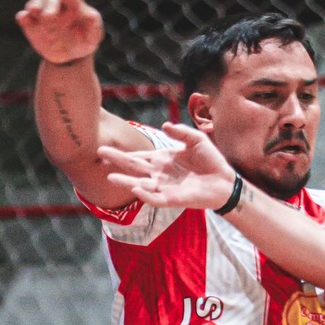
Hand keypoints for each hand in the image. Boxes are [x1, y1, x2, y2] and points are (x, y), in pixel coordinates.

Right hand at [17, 0, 103, 64]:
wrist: (69, 56)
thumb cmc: (83, 41)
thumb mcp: (93, 37)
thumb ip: (94, 27)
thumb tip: (92, 16)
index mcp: (72, 6)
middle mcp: (55, 6)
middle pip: (50, 0)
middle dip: (49, 6)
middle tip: (49, 16)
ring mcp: (41, 14)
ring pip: (34, 5)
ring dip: (34, 8)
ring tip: (35, 12)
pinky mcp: (30, 24)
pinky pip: (24, 17)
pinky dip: (23, 17)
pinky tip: (24, 19)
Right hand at [97, 120, 235, 211]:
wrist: (224, 181)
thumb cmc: (210, 160)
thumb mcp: (196, 139)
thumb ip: (181, 132)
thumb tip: (164, 125)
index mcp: (162, 159)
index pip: (138, 156)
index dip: (123, 153)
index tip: (104, 148)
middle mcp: (159, 174)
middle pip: (133, 168)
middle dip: (117, 161)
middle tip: (100, 153)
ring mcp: (164, 187)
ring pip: (140, 185)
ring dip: (125, 181)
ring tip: (110, 177)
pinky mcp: (173, 199)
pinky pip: (156, 199)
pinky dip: (146, 195)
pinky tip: (136, 189)